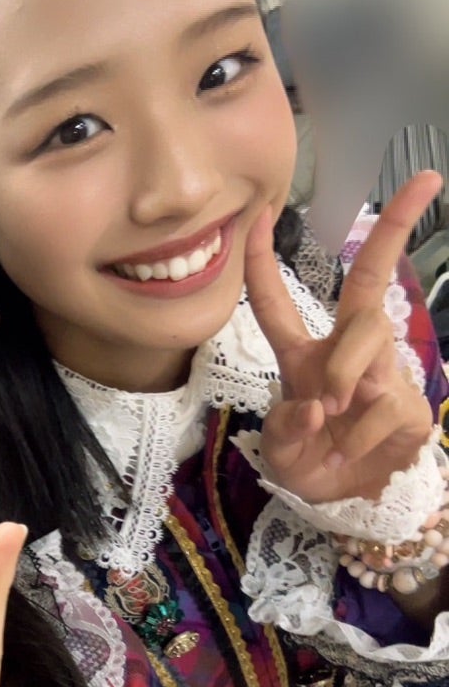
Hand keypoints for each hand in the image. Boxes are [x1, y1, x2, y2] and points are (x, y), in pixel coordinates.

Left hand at [245, 171, 441, 503]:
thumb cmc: (310, 463)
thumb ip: (285, 430)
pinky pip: (382, 399)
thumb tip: (312, 405)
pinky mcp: (408, 402)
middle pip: (368, 281)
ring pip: (369, 335)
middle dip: (394, 228)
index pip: (276, 302)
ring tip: (329, 411)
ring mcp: (380, 371)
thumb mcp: (280, 453)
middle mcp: (344, 351)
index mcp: (301, 356)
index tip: (261, 212)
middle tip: (424, 183)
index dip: (264, 261)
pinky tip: (346, 450)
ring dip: (343, 371)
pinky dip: (356, 431)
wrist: (348, 502)